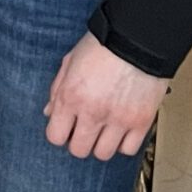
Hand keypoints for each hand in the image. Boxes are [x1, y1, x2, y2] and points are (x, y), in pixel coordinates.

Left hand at [45, 32, 167, 160]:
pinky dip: (124, 143)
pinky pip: (128, 149)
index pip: (55, 137)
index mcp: (71, 97)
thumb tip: (49, 112)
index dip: (59, 133)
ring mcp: (118, 119)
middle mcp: (93, 113)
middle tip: (85, 130)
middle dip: (79, 141)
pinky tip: (122, 130)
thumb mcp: (70, 62)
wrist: (139, 38)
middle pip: (79, 150)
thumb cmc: (103, 45)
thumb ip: (57, 90)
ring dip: (102, 144)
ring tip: (104, 130)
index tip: (66, 128)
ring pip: (104, 153)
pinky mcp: (142, 121)